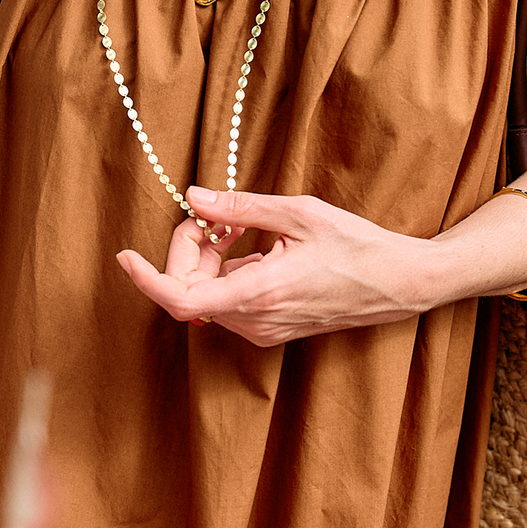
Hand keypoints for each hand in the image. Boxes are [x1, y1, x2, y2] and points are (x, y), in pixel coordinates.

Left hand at [117, 186, 433, 345]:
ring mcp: (263, 330)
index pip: (181, 299)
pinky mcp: (271, 329)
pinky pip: (228, 301)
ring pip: (207, 296)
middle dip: (189, 248)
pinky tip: (250, 245)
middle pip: (189, 290)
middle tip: (217, 214)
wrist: (401, 284)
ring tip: (240, 224)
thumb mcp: (298, 213)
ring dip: (208, 258)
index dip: (147, 278)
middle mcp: (256, 321)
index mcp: (259, 294)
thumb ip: (240, 207)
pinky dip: (225, 271)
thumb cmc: (357, 246)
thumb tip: (194, 197)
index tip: (125, 256)